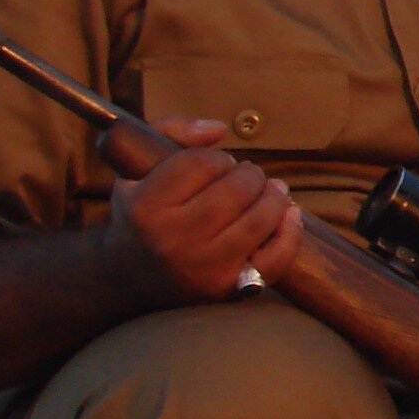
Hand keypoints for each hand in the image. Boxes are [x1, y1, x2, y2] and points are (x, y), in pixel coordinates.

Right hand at [98, 116, 306, 308]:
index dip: (218, 158)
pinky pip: (274, 259)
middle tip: (248, 176)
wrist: (128, 278)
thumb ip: (173, 131)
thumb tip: (218, 129)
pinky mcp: (226, 288)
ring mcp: (201, 267)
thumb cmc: (141, 213)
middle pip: (236, 189)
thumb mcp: (137, 166)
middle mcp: (172, 239)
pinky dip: (290, 233)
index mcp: (145, 206)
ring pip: (259, 220)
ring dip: (274, 197)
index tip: (218, 164)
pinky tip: (289, 215)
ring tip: (271, 190)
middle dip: (250, 174)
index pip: (202, 163)